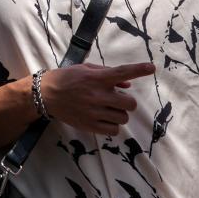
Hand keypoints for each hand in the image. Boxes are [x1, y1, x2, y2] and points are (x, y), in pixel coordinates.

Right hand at [39, 62, 154, 135]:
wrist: (46, 95)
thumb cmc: (67, 78)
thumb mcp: (85, 70)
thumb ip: (106, 74)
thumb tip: (127, 84)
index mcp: (97, 78)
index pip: (122, 72)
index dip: (139, 69)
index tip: (152, 67)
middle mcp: (98, 95)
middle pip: (130, 103)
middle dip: (127, 102)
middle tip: (117, 100)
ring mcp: (94, 112)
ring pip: (123, 118)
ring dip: (119, 114)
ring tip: (107, 110)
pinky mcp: (90, 125)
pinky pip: (114, 130)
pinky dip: (113, 126)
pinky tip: (104, 119)